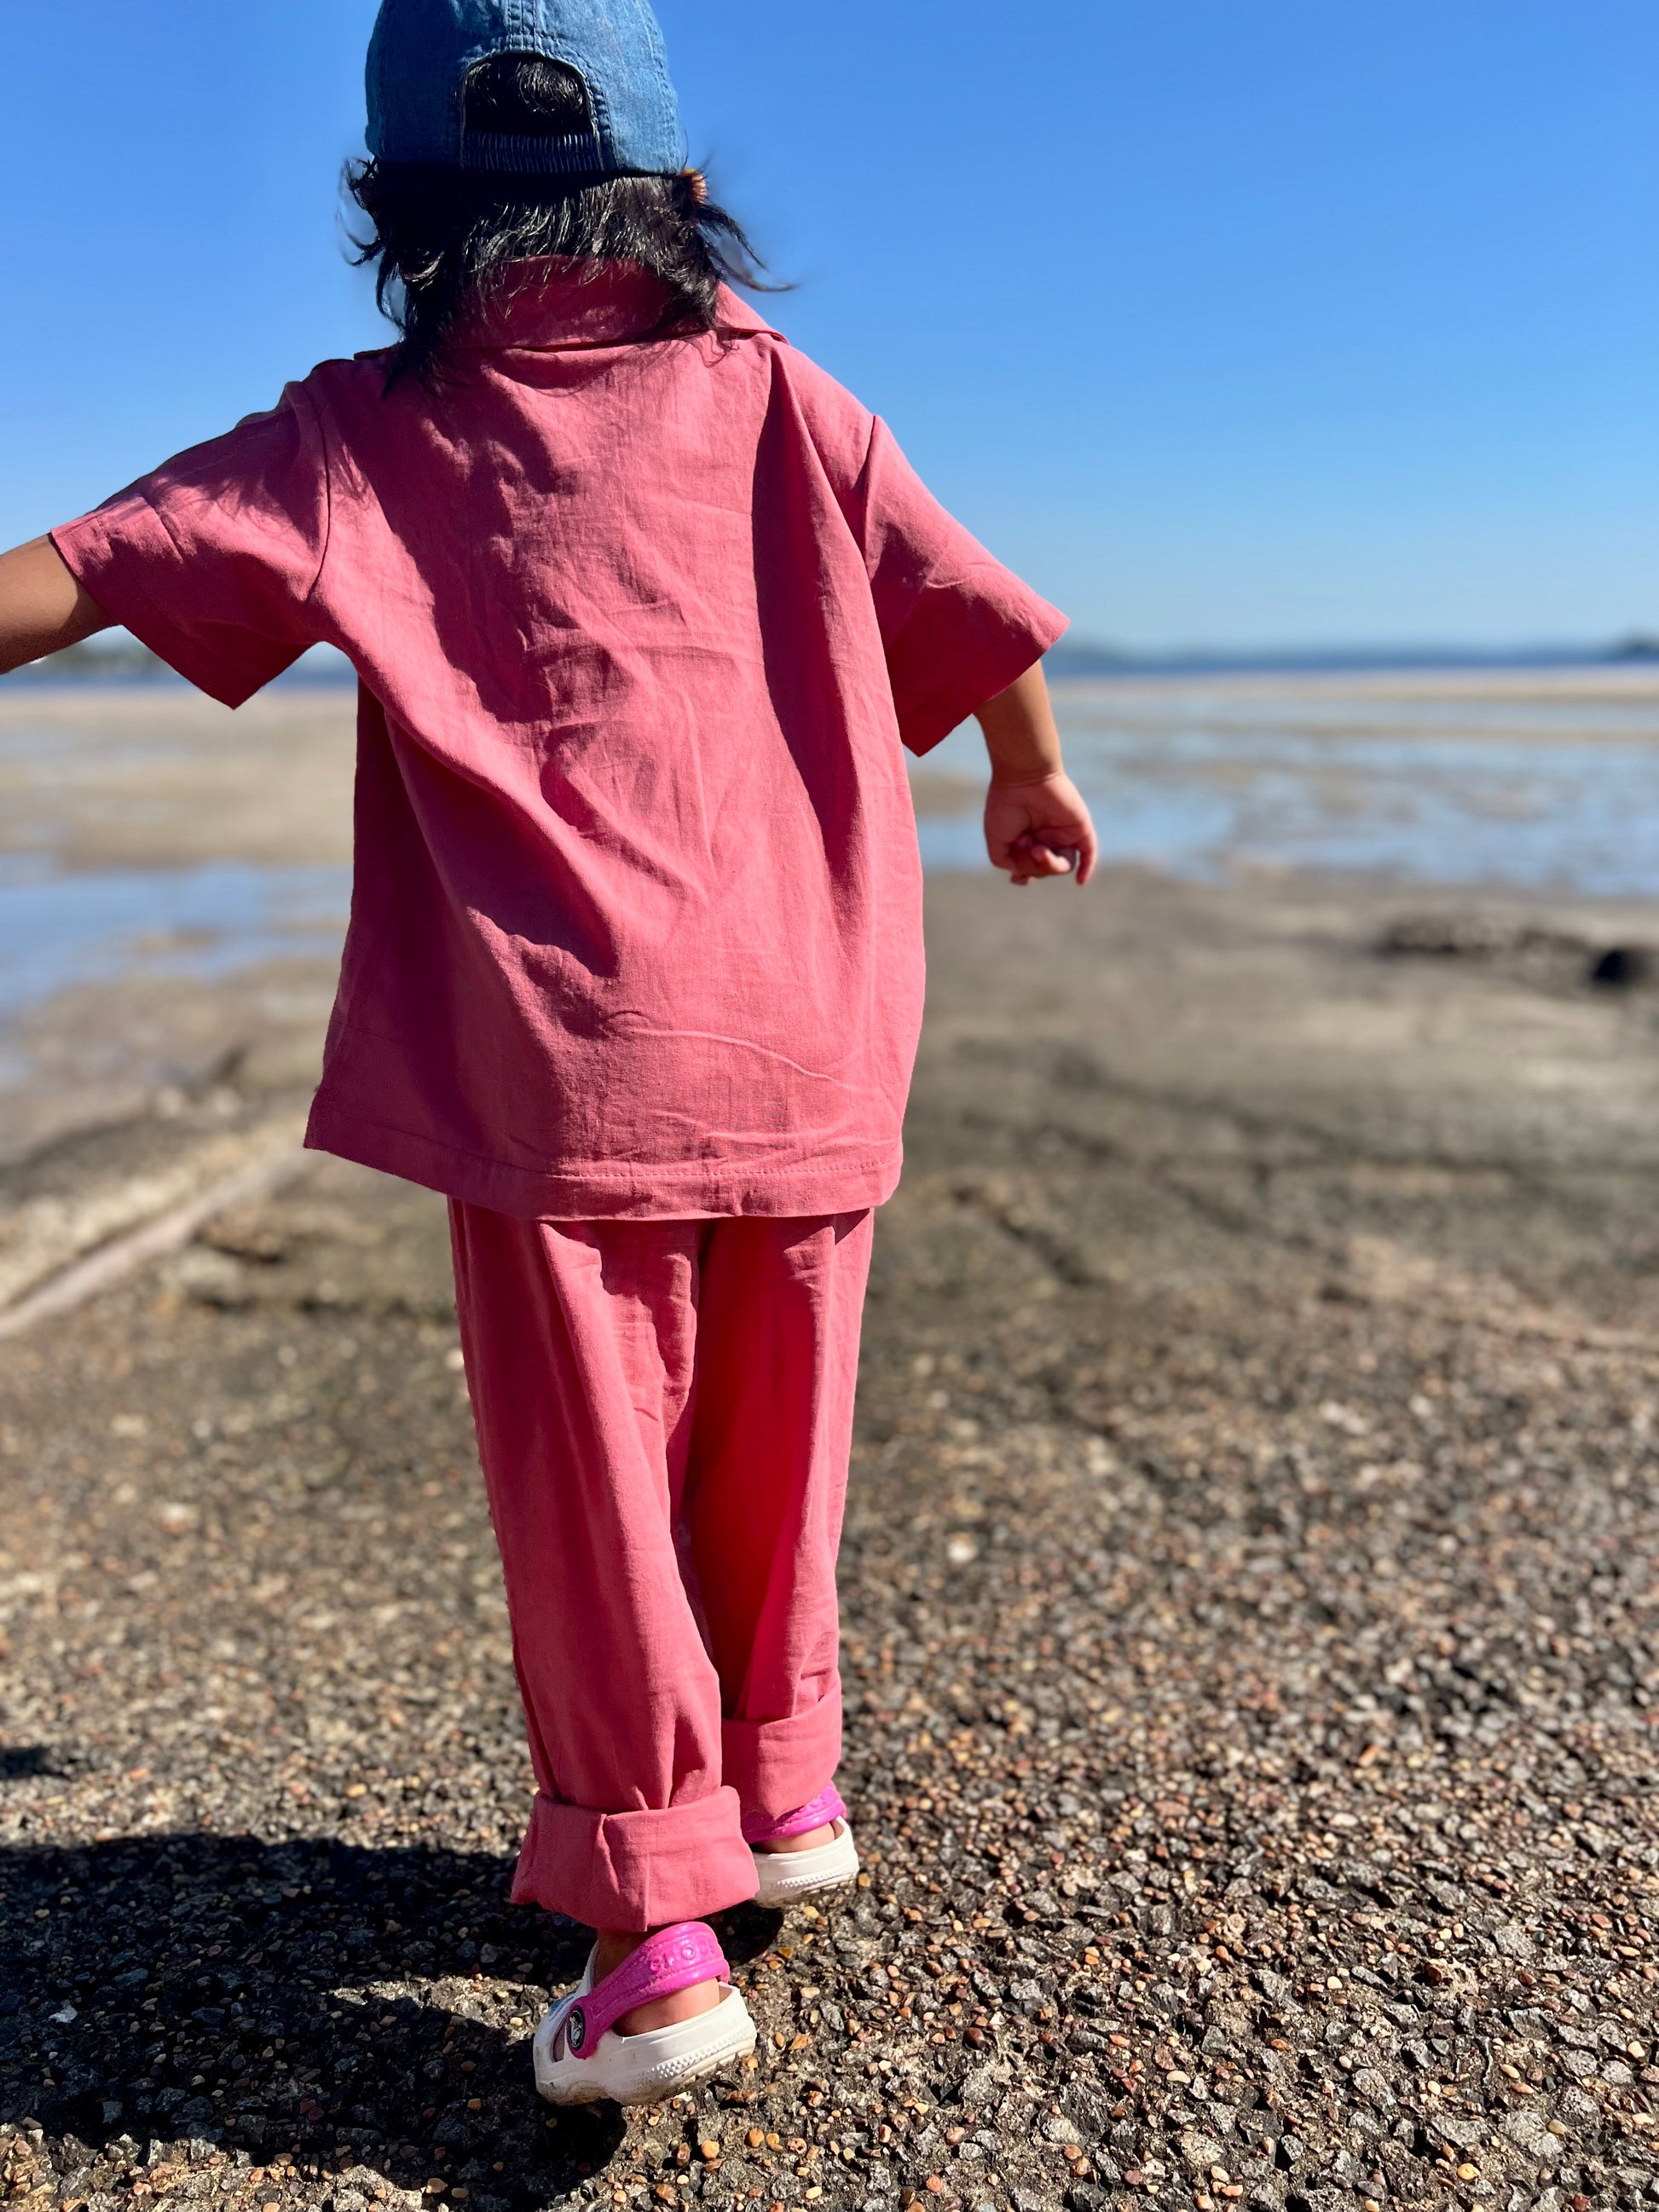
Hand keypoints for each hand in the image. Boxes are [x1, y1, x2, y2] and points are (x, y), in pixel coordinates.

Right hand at [984, 770, 1097, 886]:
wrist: (1023, 777)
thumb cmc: (1006, 805)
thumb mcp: (997, 842)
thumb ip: (1008, 863)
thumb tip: (1024, 875)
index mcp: (1028, 840)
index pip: (1031, 868)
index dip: (1024, 875)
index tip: (1017, 876)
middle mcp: (1046, 838)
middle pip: (1046, 869)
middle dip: (1032, 865)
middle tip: (1024, 843)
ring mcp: (1064, 834)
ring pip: (1064, 865)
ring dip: (1049, 865)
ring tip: (1038, 850)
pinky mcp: (1080, 827)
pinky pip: (1088, 853)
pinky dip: (1087, 869)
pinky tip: (1080, 883)